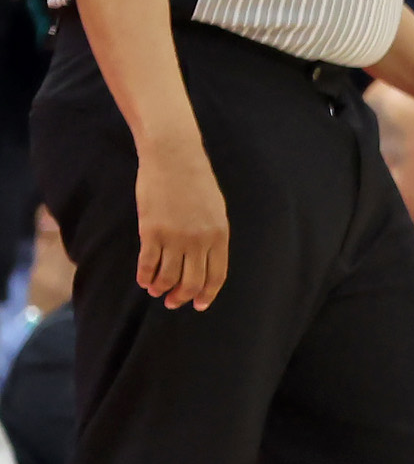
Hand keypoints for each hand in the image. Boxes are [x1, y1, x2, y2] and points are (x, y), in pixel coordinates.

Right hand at [135, 135, 227, 308]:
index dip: (207, 294)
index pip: (216, 275)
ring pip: (168, 277)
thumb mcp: (215, 210)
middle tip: (173, 302)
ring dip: (161, 288)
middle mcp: (199, 240)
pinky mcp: (151, 231)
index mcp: (220, 235)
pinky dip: (145, 276)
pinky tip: (143, 280)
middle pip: (192, 281)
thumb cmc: (196, 182)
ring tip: (156, 291)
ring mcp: (175, 237)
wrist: (174, 158)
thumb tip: (203, 262)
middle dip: (182, 297)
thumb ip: (212, 236)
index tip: (199, 305)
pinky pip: (148, 263)